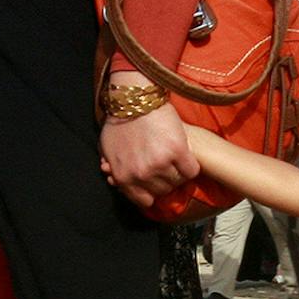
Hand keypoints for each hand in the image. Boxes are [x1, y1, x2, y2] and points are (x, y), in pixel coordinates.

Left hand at [99, 92, 198, 209]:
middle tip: (166, 165)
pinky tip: (185, 156)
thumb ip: (112, 170)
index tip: (156, 182)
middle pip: (164, 190)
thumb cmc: (119, 121)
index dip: (152, 192)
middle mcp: (142, 174)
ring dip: (178, 172)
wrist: (134, 97)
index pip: (145, 201)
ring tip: (175, 158)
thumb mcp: (106, 149)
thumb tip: (115, 182)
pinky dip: (190, 166)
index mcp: (124, 177)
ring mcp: (161, 164)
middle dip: (165, 180)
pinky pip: (191, 170)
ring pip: (178, 181)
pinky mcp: (178, 151)